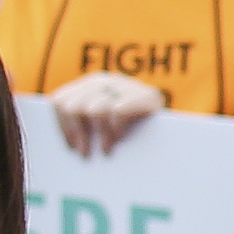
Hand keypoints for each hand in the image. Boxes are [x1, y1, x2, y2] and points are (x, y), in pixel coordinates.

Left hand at [51, 69, 169, 156]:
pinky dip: (117, 127)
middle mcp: (105, 80)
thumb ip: (81, 124)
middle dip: (79, 133)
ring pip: (95, 110)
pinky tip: (122, 137)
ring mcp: (126, 85)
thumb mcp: (99, 126)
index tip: (74, 148)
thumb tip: (59, 140)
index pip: (60, 100)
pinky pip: (118, 111)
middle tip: (88, 154)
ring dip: (100, 134)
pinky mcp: (147, 95)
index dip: (64, 127)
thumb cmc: (132, 137)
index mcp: (89, 85)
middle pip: (74, 106)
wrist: (174, 136)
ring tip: (108, 149)